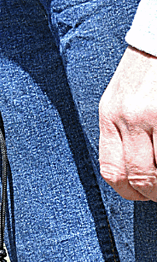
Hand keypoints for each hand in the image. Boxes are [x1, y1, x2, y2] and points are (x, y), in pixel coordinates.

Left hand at [99, 46, 156, 200]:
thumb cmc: (147, 67)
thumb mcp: (122, 97)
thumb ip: (122, 128)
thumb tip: (134, 167)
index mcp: (109, 116)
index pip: (113, 171)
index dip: (130, 190)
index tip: (145, 194)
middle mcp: (128, 117)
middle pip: (138, 176)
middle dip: (154, 192)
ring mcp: (152, 114)